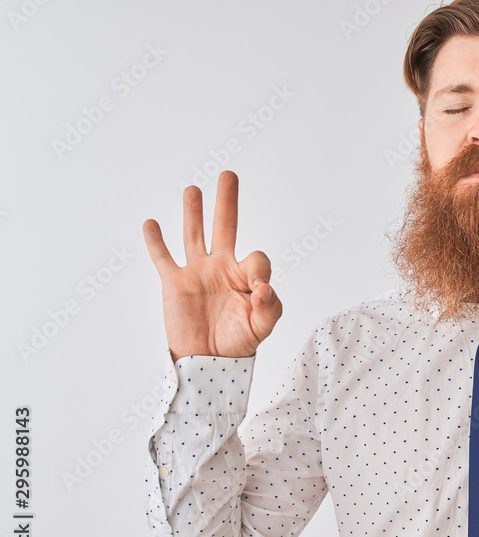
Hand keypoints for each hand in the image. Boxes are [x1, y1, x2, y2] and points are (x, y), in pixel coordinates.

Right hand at [142, 170, 281, 359]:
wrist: (208, 362)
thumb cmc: (238, 344)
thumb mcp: (262, 327)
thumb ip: (270, 308)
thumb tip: (263, 288)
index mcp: (245, 277)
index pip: (256, 259)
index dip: (259, 268)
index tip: (258, 287)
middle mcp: (221, 268)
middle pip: (225, 227)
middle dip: (227, 202)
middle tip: (228, 175)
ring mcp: (197, 273)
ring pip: (194, 235)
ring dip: (193, 212)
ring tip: (192, 190)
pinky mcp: (174, 283)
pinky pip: (163, 258)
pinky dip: (155, 241)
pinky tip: (151, 223)